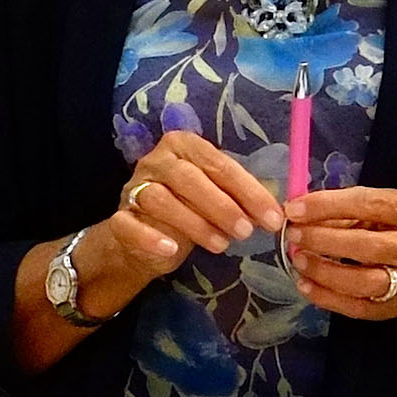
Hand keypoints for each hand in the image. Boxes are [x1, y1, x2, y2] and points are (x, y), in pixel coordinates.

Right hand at [105, 130, 282, 259]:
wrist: (146, 239)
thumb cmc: (190, 210)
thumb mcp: (218, 198)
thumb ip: (241, 197)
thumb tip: (279, 209)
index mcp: (184, 147)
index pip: (218, 164)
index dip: (248, 192)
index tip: (273, 218)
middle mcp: (156, 161)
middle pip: (187, 178)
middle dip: (222, 206)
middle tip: (247, 232)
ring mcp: (133, 188)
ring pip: (160, 199)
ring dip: (195, 223)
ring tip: (221, 245)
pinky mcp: (118, 218)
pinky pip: (129, 224)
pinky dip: (150, 237)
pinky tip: (172, 249)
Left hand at [289, 187, 396, 341]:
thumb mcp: (382, 210)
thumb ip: (345, 209)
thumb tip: (298, 211)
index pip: (370, 204)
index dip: (328, 205)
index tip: (294, 207)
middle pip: (366, 246)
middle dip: (323, 240)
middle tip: (293, 235)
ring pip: (363, 281)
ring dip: (323, 271)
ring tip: (297, 259)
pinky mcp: (395, 307)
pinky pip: (357, 307)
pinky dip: (326, 298)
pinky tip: (304, 284)